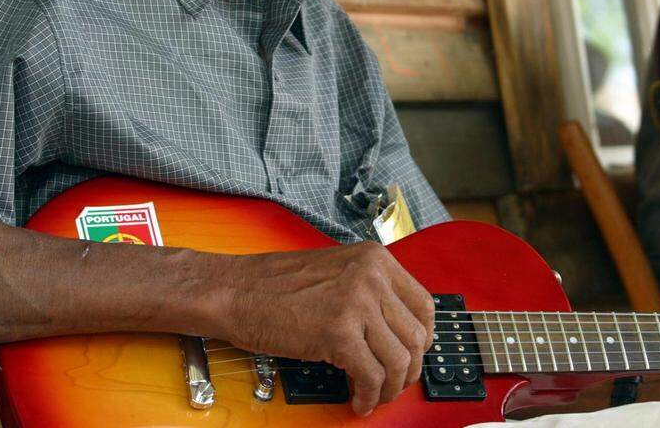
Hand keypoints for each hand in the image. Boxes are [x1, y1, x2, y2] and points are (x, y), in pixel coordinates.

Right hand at [210, 242, 433, 415]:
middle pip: (416, 335)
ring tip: (375, 396)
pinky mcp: (339, 332)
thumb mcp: (337, 273)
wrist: (235, 291)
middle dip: (409, 369)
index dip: (423, 338)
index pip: (423, 305)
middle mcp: (372, 276)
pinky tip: (358, 400)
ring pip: (398, 360)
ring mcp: (357, 303)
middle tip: (395, 384)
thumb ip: (369, 292)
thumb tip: (397, 331)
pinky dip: (369, 395)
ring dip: (390, 387)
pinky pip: (371, 376)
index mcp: (375, 259)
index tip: (413, 355)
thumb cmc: (275, 287)